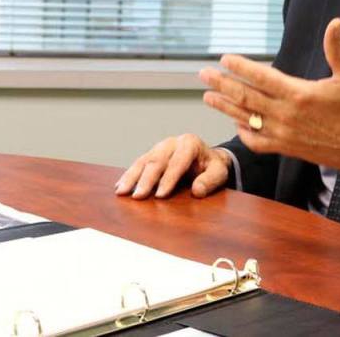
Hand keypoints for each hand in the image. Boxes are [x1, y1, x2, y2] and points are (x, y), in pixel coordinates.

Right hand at [114, 133, 231, 199]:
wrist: (207, 158)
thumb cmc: (212, 166)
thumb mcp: (219, 173)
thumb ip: (210, 181)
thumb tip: (197, 191)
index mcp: (190, 143)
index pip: (178, 161)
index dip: (169, 179)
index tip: (160, 195)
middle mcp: (172, 143)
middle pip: (157, 160)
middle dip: (146, 180)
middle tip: (138, 197)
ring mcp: (160, 147)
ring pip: (144, 160)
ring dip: (131, 177)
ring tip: (122, 192)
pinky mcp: (152, 154)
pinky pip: (138, 163)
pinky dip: (128, 175)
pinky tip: (120, 186)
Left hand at [199, 18, 339, 184]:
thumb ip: (337, 49)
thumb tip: (334, 22)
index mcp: (299, 94)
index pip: (261, 77)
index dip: (240, 67)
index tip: (225, 58)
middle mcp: (286, 115)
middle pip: (245, 97)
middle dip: (222, 84)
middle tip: (203, 74)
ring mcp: (283, 134)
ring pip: (246, 118)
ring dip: (224, 107)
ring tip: (207, 97)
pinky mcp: (285, 148)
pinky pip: (256, 141)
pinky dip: (243, 131)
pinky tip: (235, 121)